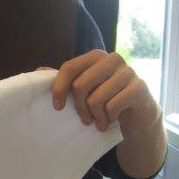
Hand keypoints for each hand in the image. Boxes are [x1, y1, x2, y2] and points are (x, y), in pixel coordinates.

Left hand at [39, 50, 160, 132]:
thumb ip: (65, 79)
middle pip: (80, 85)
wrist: (138, 113)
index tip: (57, 107)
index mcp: (96, 56)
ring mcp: (128, 71)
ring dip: (96, 117)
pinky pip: (113, 107)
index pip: (69, 67)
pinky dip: (109, 118)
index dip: (59, 88)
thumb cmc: (107, 99)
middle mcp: (112, 59)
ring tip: (99, 122)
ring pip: (96, 99)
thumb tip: (38, 71)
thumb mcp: (85, 89)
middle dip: (79, 108)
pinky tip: (112, 120)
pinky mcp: (139, 87)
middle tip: (84, 119)